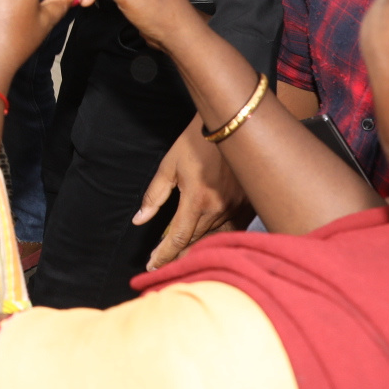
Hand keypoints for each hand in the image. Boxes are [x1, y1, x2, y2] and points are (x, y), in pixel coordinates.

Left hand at [133, 117, 244, 269]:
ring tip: (183, 256)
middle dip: (177, 255)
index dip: (163, 255)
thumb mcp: (169, 165)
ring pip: (215, 238)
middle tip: (162, 264)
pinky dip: (220, 238)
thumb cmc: (196, 141)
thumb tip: (139, 220)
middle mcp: (219, 208)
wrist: (231, 123)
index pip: (177, 239)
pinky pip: (234, 230)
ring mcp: (237, 208)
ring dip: (198, 248)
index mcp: (196, 200)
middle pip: (196, 242)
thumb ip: (154, 196)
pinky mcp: (250, 204)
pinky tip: (210, 241)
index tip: (152, 265)